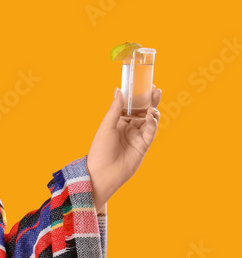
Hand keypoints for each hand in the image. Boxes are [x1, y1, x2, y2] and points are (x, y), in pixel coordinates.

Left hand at [87, 84, 161, 206]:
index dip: (137, 96)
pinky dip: (152, 123)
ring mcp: (137, 137)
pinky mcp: (143, 146)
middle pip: (142, 111)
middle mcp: (128, 128)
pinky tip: (152, 116)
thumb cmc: (100, 149)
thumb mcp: (107, 126)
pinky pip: (150, 132)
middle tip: (155, 89)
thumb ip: (115, 108)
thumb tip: (119, 89)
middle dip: (149, 101)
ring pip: (149, 121)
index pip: (130, 106)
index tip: (143, 84)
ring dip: (153, 111)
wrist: (103, 173)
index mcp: (117, 122)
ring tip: (153, 105)